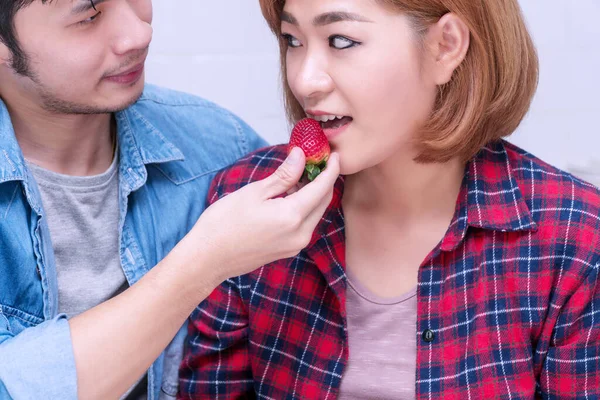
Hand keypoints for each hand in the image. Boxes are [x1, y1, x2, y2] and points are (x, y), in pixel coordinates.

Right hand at [190, 147, 339, 281]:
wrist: (208, 258)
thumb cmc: (224, 223)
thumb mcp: (255, 192)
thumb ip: (283, 175)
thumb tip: (301, 156)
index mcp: (293, 216)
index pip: (323, 188)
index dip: (331, 169)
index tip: (334, 155)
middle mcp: (300, 234)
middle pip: (324, 202)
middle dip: (324, 180)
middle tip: (317, 161)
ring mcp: (295, 245)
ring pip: (315, 214)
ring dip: (313, 194)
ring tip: (298, 176)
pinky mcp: (288, 250)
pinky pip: (305, 225)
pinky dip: (303, 208)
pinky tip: (289, 196)